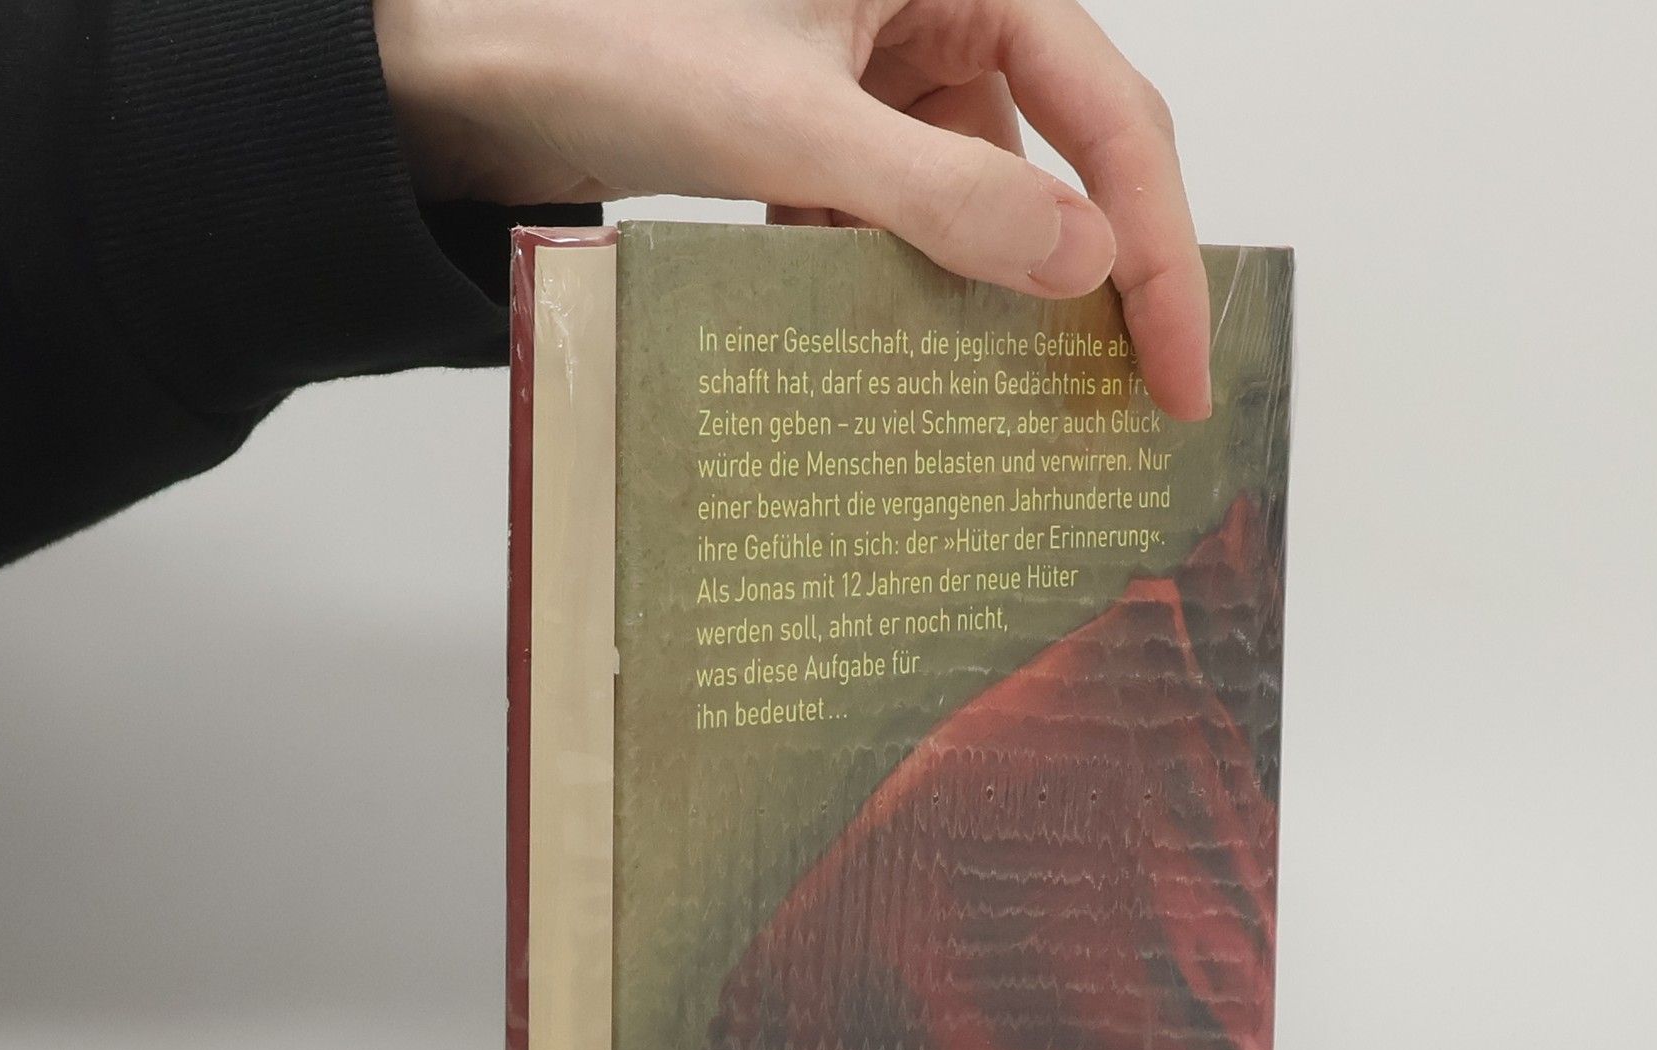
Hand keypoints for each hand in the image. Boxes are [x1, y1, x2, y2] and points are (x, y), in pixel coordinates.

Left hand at [373, 0, 1210, 417]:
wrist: (476, 72)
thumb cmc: (611, 43)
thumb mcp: (788, 126)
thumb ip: (940, 195)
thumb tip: (1081, 265)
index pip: (1111, 113)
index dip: (1158, 246)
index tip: (1180, 369)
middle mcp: (938, 9)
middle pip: (1065, 157)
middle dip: (1087, 279)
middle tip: (1124, 403)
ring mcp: (884, 72)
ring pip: (980, 200)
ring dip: (978, 294)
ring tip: (994, 398)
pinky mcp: (834, 126)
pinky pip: (904, 216)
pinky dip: (898, 283)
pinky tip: (881, 346)